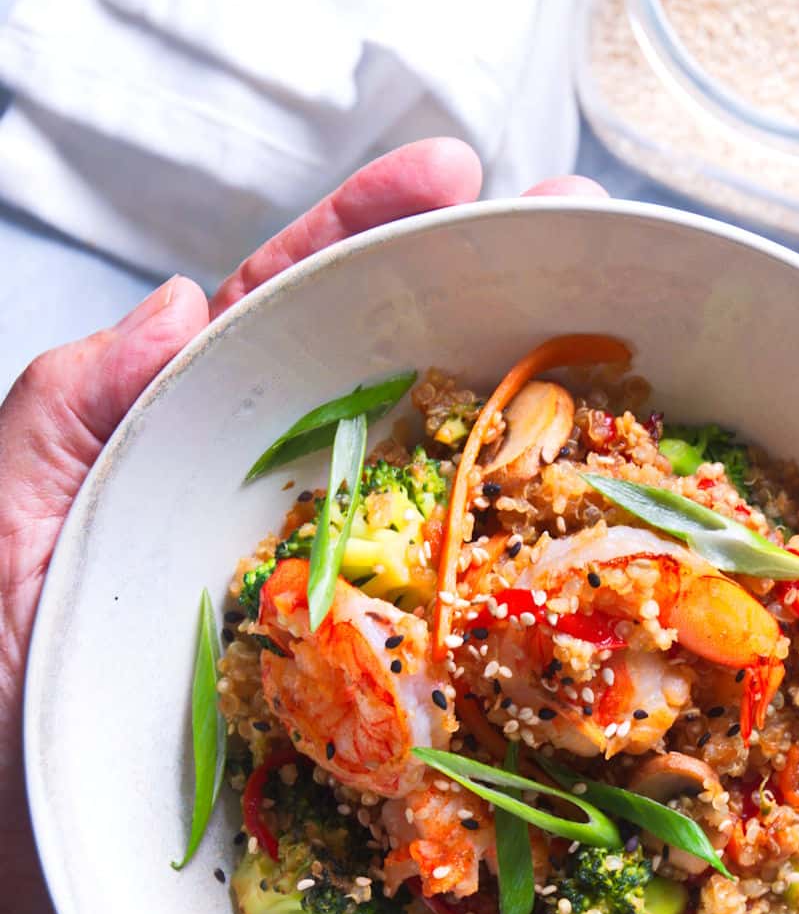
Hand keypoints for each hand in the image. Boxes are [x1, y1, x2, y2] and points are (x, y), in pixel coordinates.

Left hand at [0, 142, 602, 913]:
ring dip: (528, 458)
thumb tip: (181, 302)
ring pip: (437, 527)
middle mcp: (256, 549)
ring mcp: (312, 648)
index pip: (273, 327)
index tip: (457, 166)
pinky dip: (528, 632)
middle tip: (584, 242)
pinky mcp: (352, 747)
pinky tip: (592, 602)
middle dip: (484, 317)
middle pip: (385, 405)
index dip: (361, 234)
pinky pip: (455, 668)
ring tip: (621, 384)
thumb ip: (62, 422)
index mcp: (167, 477)